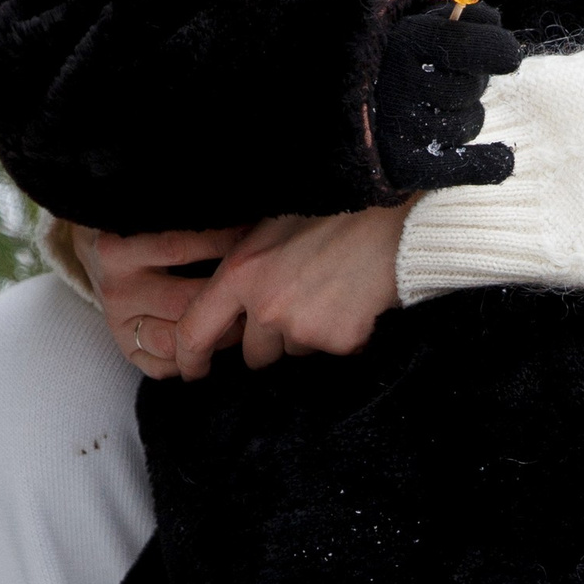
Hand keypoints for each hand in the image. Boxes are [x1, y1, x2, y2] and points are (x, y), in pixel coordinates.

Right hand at [78, 221, 254, 379]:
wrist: (97, 245)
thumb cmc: (138, 226)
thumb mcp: (152, 215)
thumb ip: (188, 219)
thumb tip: (242, 222)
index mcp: (118, 250)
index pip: (180, 249)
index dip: (223, 245)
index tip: (255, 241)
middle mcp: (117, 289)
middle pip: (183, 304)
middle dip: (227, 302)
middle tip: (259, 293)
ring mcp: (119, 322)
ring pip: (173, 342)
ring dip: (214, 337)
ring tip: (243, 321)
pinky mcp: (124, 345)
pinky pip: (161, 367)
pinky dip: (192, 361)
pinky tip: (214, 344)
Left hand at [175, 206, 408, 378]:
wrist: (393, 219)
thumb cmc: (330, 212)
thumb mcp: (270, 226)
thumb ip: (244, 265)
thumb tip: (226, 301)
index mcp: (240, 274)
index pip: (194, 331)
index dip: (189, 358)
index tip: (193, 371)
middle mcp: (266, 308)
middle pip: (254, 353)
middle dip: (269, 340)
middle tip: (297, 303)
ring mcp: (304, 328)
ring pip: (295, 350)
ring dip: (307, 333)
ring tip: (331, 290)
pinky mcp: (339, 341)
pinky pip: (333, 350)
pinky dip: (343, 334)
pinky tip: (355, 300)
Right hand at [370, 4, 519, 192]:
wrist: (355, 100)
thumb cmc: (405, 58)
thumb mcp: (428, 25)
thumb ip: (466, 19)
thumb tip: (494, 23)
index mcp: (403, 41)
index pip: (460, 43)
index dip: (495, 48)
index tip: (512, 56)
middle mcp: (397, 83)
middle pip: (470, 87)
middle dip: (474, 84)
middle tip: (454, 80)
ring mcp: (398, 126)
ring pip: (468, 124)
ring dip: (470, 117)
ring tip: (445, 110)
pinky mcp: (401, 164)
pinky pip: (460, 166)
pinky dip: (487, 164)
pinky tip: (503, 158)